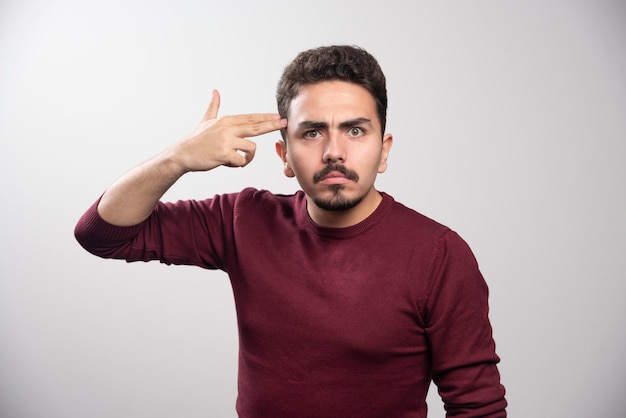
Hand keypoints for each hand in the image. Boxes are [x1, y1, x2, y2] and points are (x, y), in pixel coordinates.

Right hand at [168, 90, 286, 172]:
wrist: (182, 154)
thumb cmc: (196, 140)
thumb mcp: (206, 120)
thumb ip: (213, 106)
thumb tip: (215, 91)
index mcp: (226, 121)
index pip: (250, 118)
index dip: (266, 117)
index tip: (278, 116)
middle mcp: (227, 128)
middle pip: (256, 127)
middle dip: (271, 125)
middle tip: (284, 123)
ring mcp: (226, 141)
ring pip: (250, 148)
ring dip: (247, 157)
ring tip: (235, 160)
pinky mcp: (224, 154)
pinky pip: (241, 161)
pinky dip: (237, 165)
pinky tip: (226, 163)